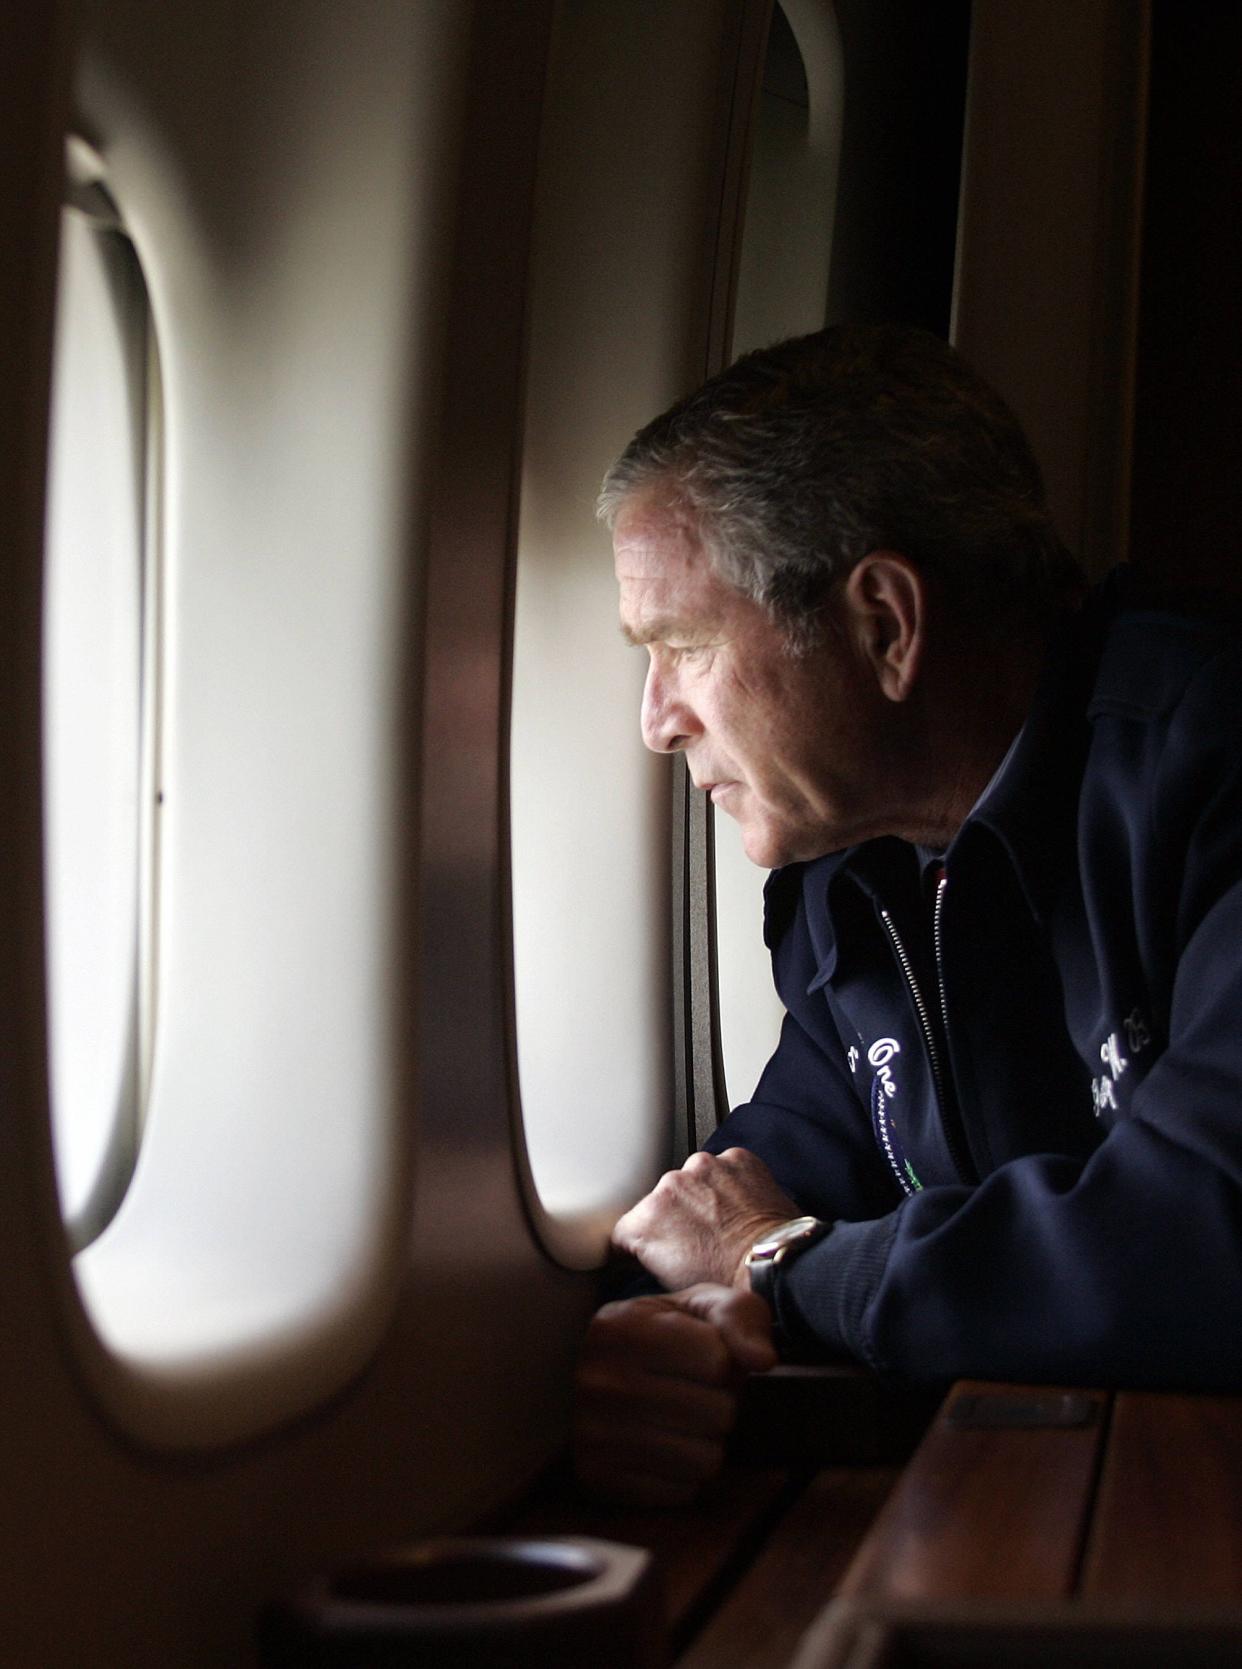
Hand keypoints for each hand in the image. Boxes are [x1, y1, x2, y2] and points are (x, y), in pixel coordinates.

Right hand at [573, 1284, 776, 1504]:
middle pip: (717, 1414)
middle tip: (699, 1394)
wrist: (617, 1371)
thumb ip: (740, 1318)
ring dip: (708, 1443)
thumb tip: (762, 1360)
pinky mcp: (599, 1480)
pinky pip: (682, 1493)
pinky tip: (667, 1448)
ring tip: (686, 1421)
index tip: (706, 1358)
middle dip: (722, 1404)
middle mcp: (597, 1380)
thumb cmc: (675, 1334)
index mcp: (620, 1326)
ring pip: (705, 1460)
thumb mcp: (707, 1305)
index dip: (726, 1363)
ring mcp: (591, 1434)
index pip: (717, 1362)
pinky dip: (686, 1475)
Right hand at [610, 1147, 799, 1289]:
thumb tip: (649, 1253)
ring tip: (724, 1225)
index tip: (651, 1253)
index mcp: (647, 1218)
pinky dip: (730, 1184)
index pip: (626, 1229)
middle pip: (662, 1201)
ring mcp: (705, 1166)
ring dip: (703, 1197)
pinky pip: (725, 1169)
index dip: (638, 1246)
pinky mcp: (737, 1158)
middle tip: (698, 1243)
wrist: (780, 1267)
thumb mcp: (670, 1283)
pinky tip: (741, 1208)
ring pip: (694, 1181)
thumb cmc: (732, 1284)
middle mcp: (671, 1183)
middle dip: (675, 1219)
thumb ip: (649, 1256)